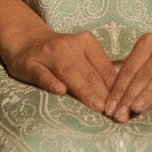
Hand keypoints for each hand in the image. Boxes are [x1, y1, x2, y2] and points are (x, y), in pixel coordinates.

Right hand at [2, 25, 118, 112]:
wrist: (27, 40)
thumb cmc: (61, 55)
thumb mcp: (82, 56)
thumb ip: (98, 71)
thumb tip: (123, 93)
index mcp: (86, 42)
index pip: (104, 67)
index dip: (115, 87)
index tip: (124, 104)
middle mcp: (69, 45)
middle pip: (89, 72)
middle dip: (102, 92)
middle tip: (114, 111)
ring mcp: (49, 54)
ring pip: (69, 73)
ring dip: (84, 90)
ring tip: (97, 105)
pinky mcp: (31, 64)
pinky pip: (42, 74)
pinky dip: (51, 82)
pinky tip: (60, 90)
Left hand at [103, 29, 151, 122]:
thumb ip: (138, 72)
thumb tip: (116, 98)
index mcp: (148, 43)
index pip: (130, 68)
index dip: (118, 89)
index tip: (109, 109)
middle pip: (143, 73)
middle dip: (129, 96)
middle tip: (119, 115)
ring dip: (148, 93)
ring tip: (136, 108)